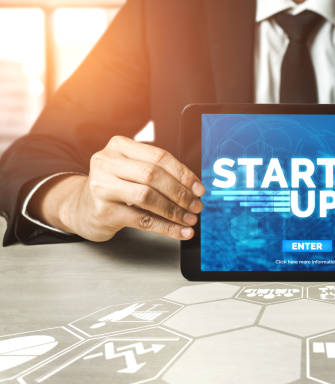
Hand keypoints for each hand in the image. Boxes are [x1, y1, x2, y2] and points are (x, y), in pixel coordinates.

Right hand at [30, 136, 204, 241]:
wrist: (80, 208)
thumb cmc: (114, 187)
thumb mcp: (131, 170)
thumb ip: (158, 173)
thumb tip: (195, 189)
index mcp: (119, 146)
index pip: (160, 156)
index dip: (184, 174)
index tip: (199, 189)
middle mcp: (107, 162)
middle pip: (154, 176)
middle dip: (181, 193)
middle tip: (197, 206)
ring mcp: (102, 186)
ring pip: (148, 197)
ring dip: (174, 211)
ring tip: (190, 219)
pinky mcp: (102, 210)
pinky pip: (142, 219)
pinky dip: (165, 227)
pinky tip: (179, 232)